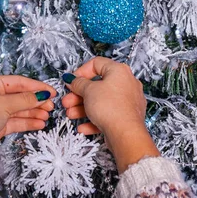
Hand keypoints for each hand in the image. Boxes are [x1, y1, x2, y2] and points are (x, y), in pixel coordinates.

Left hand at [0, 76, 55, 170]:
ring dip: (34, 113)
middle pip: (20, 97)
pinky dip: (28, 123)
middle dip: (36, 101)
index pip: (18, 83)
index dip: (36, 87)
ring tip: (47, 115)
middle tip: (51, 105)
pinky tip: (39, 124)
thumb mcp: (2, 104)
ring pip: (19, 111)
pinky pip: (16, 123)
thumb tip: (41, 95)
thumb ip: (24, 100)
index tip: (51, 92)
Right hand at [61, 57, 158, 172]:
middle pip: (97, 86)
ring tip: (71, 115)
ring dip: (83, 108)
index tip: (72, 81)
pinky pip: (108, 115)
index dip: (81, 72)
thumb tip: (74, 80)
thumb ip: (78, 83)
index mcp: (119, 71)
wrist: (125, 134)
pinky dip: (94, 119)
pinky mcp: (127, 117)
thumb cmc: (111, 108)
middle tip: (67, 101)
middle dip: (79, 95)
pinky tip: (83, 127)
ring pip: (101, 102)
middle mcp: (126, 83)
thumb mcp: (88, 91)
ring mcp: (128, 101)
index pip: (97, 64)